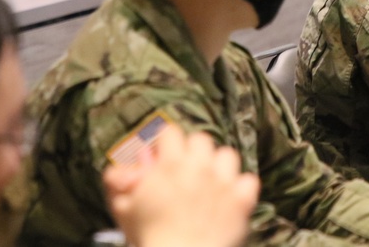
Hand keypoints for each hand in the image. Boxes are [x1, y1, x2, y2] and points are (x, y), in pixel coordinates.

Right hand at [103, 125, 259, 246]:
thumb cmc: (150, 236)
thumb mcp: (125, 208)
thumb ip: (120, 181)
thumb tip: (125, 167)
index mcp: (170, 165)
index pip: (171, 132)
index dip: (166, 143)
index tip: (163, 156)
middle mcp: (199, 167)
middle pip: (201, 139)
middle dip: (193, 152)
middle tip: (186, 171)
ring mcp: (223, 182)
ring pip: (227, 154)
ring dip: (220, 166)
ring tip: (211, 183)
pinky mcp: (242, 199)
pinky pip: (249, 180)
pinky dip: (241, 188)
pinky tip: (230, 199)